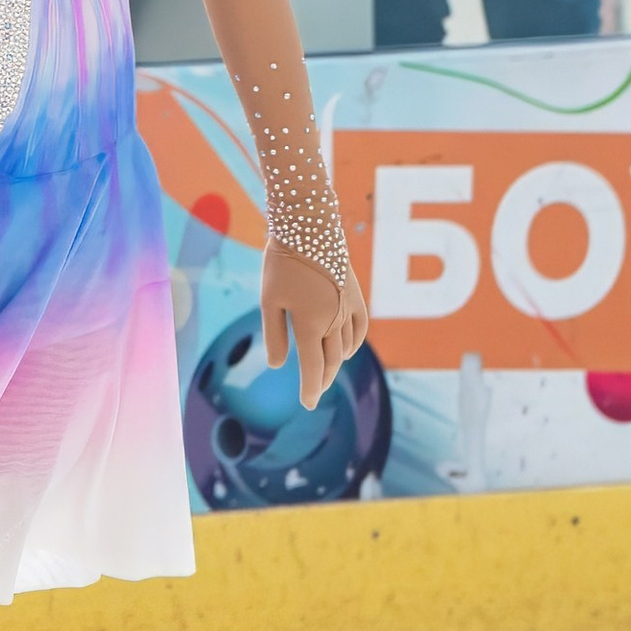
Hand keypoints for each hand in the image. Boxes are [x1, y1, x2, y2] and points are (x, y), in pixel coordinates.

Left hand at [262, 245, 368, 408]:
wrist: (309, 226)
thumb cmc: (283, 263)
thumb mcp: (270, 299)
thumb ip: (275, 334)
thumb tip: (278, 366)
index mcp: (310, 323)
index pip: (312, 367)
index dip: (310, 389)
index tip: (307, 404)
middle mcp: (334, 320)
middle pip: (330, 362)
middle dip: (321, 380)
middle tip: (313, 394)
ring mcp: (349, 308)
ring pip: (346, 348)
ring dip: (335, 364)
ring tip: (323, 374)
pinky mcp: (356, 296)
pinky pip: (360, 329)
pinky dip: (353, 344)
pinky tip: (344, 351)